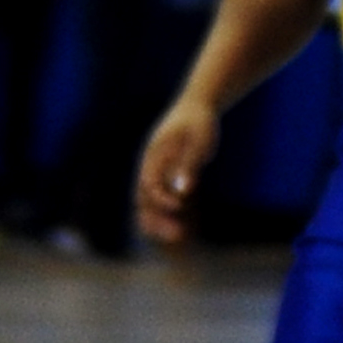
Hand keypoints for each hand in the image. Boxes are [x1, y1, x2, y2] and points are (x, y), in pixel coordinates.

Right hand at [136, 98, 217, 247]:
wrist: (197, 106)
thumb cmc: (199, 123)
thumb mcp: (198, 142)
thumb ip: (188, 166)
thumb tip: (182, 191)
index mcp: (154, 156)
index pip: (149, 184)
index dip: (161, 199)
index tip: (179, 206)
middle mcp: (151, 166)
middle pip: (143, 198)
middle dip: (156, 219)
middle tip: (176, 236)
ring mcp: (157, 171)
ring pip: (149, 202)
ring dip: (159, 220)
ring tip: (178, 236)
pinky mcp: (168, 175)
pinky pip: (161, 199)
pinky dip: (167, 213)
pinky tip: (182, 227)